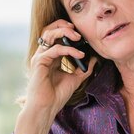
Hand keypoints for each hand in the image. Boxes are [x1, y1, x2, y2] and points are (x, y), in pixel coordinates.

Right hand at [15, 19, 96, 133]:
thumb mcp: (75, 79)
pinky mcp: (39, 62)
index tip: (82, 35)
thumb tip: (94, 59)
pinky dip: (68, 50)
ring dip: (64, 32)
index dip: (67, 31)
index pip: (55, 35)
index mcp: (50, 56)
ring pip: (48, 34)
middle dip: (63, 25)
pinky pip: (54, 49)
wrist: (46, 108)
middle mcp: (43, 54)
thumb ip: (83, 68)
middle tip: (78, 31)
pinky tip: (79, 55)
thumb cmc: (57, 96)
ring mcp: (40, 57)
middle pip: (49, 29)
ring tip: (78, 37)